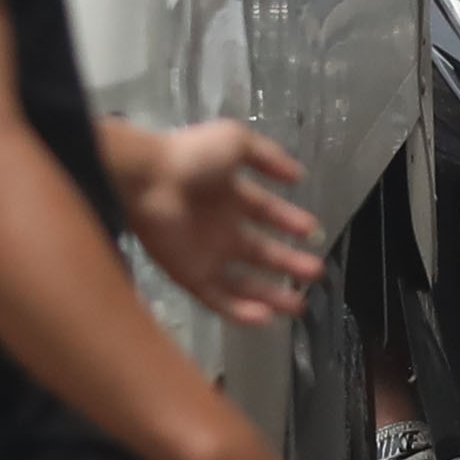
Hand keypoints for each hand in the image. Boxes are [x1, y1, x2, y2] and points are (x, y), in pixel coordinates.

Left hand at [110, 118, 323, 330]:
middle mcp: (221, 228)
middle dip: (289, 264)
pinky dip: (240, 312)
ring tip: (299, 306)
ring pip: (244, 284)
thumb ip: (270, 156)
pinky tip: (266, 318)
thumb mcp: (236, 141)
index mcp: (231, 196)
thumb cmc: (189, 157)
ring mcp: (205, 255)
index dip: (290, 222)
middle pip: (261, 254)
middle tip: (315, 274)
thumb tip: (299, 174)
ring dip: (271, 296)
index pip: (267, 213)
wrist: (144, 179)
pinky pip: (219, 299)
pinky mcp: (190, 275)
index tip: (313, 231)